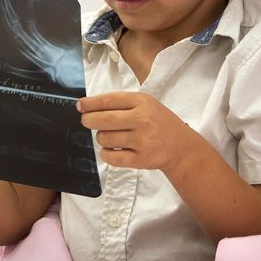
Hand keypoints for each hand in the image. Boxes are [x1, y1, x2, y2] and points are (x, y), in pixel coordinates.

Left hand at [77, 91, 191, 170]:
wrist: (181, 147)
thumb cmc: (158, 122)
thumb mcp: (145, 105)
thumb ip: (120, 104)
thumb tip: (86, 106)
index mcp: (142, 102)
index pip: (108, 101)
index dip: (90, 104)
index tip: (80, 106)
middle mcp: (143, 120)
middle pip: (102, 120)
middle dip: (88, 121)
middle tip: (87, 122)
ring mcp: (143, 141)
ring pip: (104, 139)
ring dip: (101, 138)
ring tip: (111, 137)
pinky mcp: (141, 160)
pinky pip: (110, 157)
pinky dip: (106, 154)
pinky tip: (113, 150)